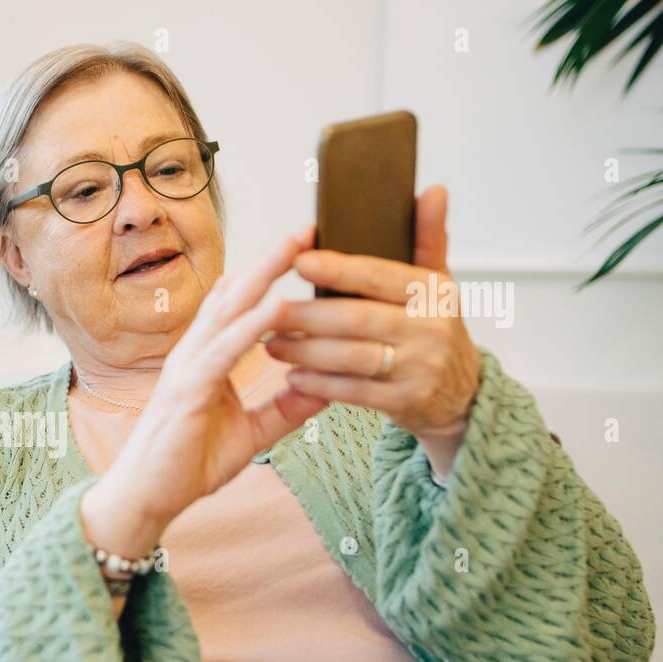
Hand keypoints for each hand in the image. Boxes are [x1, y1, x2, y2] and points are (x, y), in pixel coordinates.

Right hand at [81, 228, 330, 556]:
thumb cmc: (186, 465)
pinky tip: (279, 305)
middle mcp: (194, 353)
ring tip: (298, 246)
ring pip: (229, 310)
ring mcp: (188, 368)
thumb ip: (286, 409)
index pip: (239, 306)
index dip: (269, 276)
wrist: (145, 499)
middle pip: (235, 294)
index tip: (307, 251)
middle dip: (272, 259)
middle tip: (309, 227)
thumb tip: (327, 387)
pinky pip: (224, 350)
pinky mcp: (188, 390)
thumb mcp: (252, 434)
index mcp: (206, 359)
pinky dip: (252, 325)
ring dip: (265, 276)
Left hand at [266, 185, 481, 474]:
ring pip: (352, 357)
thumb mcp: (438, 284)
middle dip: (308, 316)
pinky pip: (353, 392)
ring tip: (271, 344)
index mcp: (433, 292)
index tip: (298, 261)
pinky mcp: (405, 402)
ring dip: (306, 351)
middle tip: (269, 311)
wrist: (462, 396)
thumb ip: (428, 239)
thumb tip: (433, 190)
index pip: (379, 275)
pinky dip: (319, 384)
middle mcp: (431, 329)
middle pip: (358, 318)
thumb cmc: (434, 331)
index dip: (337, 269)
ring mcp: (419, 368)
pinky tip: (293, 376)